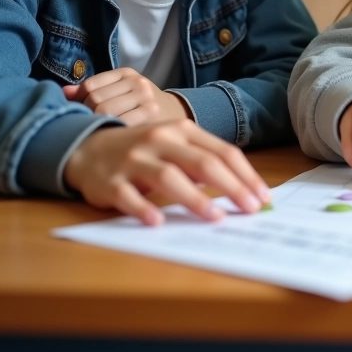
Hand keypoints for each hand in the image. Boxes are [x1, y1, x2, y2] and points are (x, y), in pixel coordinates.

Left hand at [63, 68, 189, 125]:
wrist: (175, 114)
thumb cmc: (139, 105)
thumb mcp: (119, 90)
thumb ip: (93, 89)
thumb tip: (63, 92)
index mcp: (126, 73)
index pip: (90, 86)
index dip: (79, 102)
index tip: (81, 114)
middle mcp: (137, 82)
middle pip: (96, 99)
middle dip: (86, 115)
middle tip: (87, 128)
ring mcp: (145, 98)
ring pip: (105, 112)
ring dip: (96, 125)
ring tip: (96, 134)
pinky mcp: (151, 115)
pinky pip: (119, 123)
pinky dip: (109, 131)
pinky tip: (108, 138)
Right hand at [63, 119, 269, 225]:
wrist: (87, 147)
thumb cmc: (143, 150)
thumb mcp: (175, 145)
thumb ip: (203, 160)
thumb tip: (243, 187)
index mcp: (182, 130)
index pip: (222, 152)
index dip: (245, 175)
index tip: (263, 197)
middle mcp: (160, 141)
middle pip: (202, 163)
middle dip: (231, 187)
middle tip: (250, 209)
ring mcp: (134, 160)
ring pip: (169, 177)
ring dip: (195, 199)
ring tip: (215, 217)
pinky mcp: (110, 181)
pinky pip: (128, 196)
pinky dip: (143, 208)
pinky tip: (158, 221)